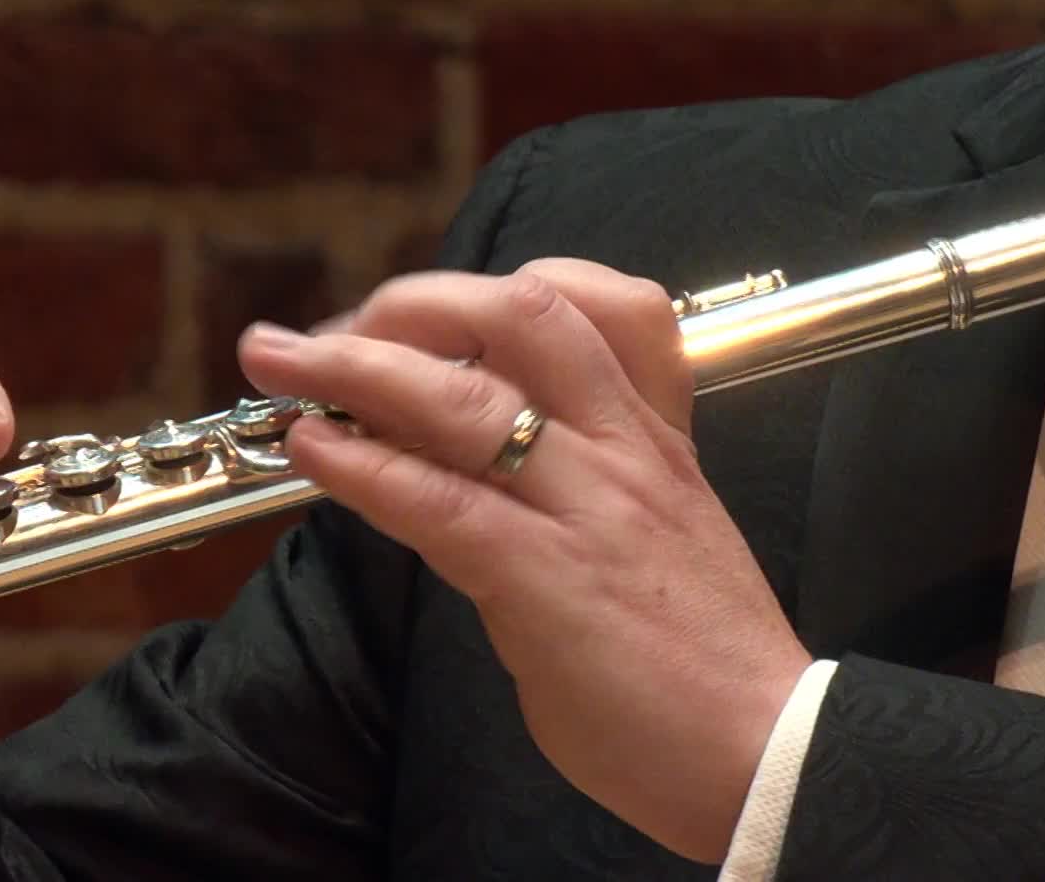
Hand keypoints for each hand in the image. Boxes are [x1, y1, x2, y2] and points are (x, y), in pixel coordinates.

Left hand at [237, 259, 810, 863]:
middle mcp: (623, 449)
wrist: (768, 754)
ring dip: (352, 367)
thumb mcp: (655, 534)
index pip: (603, 299)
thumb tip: (461, 470)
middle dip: (409, 306)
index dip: (498, 290)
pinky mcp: (546, 579)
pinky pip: (439, 500)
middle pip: (519, 315)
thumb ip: (575, 486)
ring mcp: (587, 507)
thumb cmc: (703, 659)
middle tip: (331, 335)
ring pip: (463, 396)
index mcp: (654, 435)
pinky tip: (312, 449)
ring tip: (276, 360)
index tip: (423, 317)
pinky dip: (362, 464)